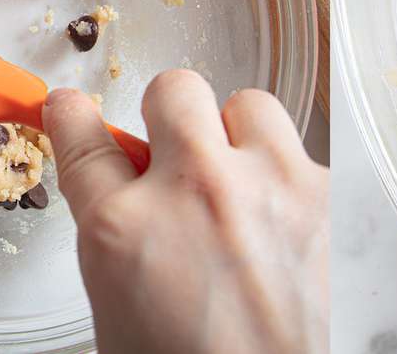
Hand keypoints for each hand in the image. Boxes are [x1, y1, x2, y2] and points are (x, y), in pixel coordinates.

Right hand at [45, 71, 327, 353]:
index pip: (83, 140)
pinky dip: (287, 180)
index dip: (73, 116)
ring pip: (249, 103)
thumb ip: (117, 230)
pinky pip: (300, 153)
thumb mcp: (118, 306)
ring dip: (239, 136)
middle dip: (170, 116)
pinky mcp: (323, 196)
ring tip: (240, 183)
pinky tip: (282, 222)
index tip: (73, 105)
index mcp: (123, 229)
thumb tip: (124, 178)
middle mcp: (195, 192)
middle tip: (177, 152)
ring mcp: (266, 186)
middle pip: (173, 90)